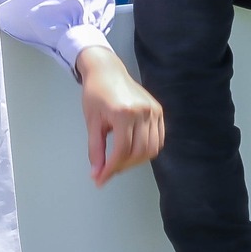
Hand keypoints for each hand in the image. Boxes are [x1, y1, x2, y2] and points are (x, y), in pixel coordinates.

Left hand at [75, 47, 165, 186]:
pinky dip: (148, 150)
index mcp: (124, 113)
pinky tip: (133, 150)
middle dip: (124, 166)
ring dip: (136, 161)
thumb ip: (96, 150)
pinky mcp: (159, 110)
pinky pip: (158, 139)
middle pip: (139, 152)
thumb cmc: (95, 95)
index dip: (112, 168)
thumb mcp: (92, 123)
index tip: (101, 179)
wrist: (108, 72)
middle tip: (109, 170)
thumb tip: (97, 174)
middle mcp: (143, 112)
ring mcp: (154, 111)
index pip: (122, 150)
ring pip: (152, 148)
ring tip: (120, 161)